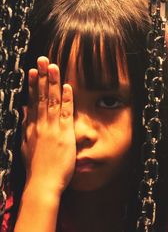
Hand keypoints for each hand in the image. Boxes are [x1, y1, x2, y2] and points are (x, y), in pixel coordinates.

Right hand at [21, 56, 75, 194]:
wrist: (43, 183)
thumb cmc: (37, 169)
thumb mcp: (26, 146)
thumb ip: (27, 128)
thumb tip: (25, 112)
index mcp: (31, 128)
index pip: (32, 101)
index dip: (32, 85)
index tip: (32, 71)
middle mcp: (40, 125)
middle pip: (41, 96)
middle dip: (42, 77)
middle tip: (43, 59)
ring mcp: (51, 128)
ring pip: (51, 101)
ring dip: (53, 82)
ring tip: (53, 66)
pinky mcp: (63, 134)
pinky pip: (65, 113)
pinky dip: (66, 99)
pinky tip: (67, 87)